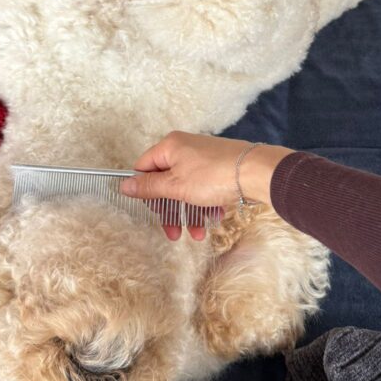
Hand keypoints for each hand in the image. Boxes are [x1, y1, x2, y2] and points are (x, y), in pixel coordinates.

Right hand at [121, 132, 292, 240]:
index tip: (152, 211)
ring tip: (197, 234)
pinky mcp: (219, 167)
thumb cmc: (213, 176)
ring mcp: (203, 157)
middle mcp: (185, 148)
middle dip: (169, 209)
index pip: (144, 167)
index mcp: (170, 146)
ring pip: (186, 188)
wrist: (256, 173)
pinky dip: (204, 205)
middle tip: (173, 232)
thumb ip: (149, 187)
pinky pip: (203, 188)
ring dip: (188, 213)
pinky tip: (211, 220)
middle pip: (166, 181)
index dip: (145, 191)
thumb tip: (124, 184)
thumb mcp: (175, 186)